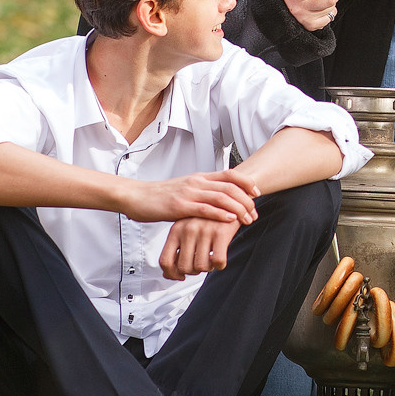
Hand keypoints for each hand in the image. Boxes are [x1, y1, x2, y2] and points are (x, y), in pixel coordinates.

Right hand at [116, 169, 257, 225]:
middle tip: (255, 213)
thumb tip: (220, 200)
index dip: (246, 182)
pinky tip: (230, 220)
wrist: (137, 197)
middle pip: (230, 187)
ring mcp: (188, 193)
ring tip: (248, 219)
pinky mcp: (179, 206)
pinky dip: (220, 214)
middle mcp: (197, 182)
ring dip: (238, 208)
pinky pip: (204, 209)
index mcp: (199, 178)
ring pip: (221, 197)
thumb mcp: (186, 190)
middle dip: (246, 200)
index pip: (229, 174)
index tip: (257, 193)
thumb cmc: (161, 196)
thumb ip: (203, 192)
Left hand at [159, 216, 240, 278]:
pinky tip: (220, 258)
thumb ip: (178, 250)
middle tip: (200, 264)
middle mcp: (188, 230)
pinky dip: (220, 265)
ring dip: (207, 268)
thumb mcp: (187, 229)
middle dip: (193, 271)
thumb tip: (168, 275)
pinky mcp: (220, 232)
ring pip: (201, 266)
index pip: (165, 261)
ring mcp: (204, 231)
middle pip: (184, 267)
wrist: (230, 201)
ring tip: (211, 259)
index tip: (180, 276)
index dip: (172, 274)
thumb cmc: (208, 218)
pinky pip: (217, 261)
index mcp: (176, 229)